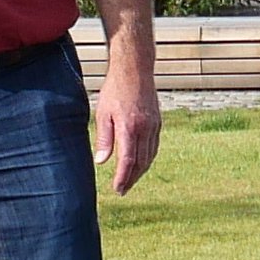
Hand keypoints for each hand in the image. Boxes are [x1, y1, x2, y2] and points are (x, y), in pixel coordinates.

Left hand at [90, 75, 161, 195]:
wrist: (135, 69)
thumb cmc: (115, 89)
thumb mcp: (103, 113)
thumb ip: (103, 139)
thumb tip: (101, 162)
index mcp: (129, 127)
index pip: (128, 161)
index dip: (123, 178)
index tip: (117, 189)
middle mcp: (145, 129)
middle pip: (141, 163)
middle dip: (132, 179)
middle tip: (123, 190)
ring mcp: (154, 126)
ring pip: (150, 156)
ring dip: (140, 171)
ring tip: (130, 180)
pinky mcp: (158, 122)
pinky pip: (154, 146)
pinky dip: (148, 159)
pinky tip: (141, 163)